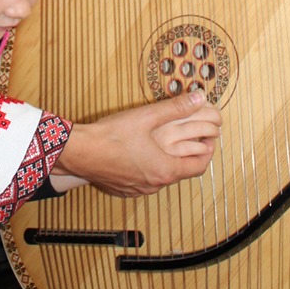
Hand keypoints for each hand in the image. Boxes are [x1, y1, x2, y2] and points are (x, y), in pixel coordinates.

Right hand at [51, 91, 221, 197]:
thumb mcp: (146, 117)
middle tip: (192, 139)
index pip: (198, 166)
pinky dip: (150, 169)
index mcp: (165, 169)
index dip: (208, 152)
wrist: (80, 153)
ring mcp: (139, 190)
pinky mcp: (125, 190)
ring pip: (162, 177)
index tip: (210, 139)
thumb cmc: (112, 135)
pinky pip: (144, 181)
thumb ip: (175, 108)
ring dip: (168, 162)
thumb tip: (199, 98)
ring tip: (166, 145)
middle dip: (189, 155)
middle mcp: (155, 184)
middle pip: (181, 172)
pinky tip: (141, 156)